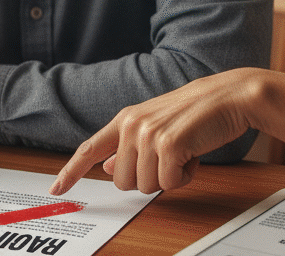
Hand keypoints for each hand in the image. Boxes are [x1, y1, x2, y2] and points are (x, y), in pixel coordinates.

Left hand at [50, 69, 258, 195]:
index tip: (56, 188)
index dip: (71, 171)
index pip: (90, 149)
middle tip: (169, 158)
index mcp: (126, 119)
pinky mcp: (169, 145)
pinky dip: (185, 177)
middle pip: (122, 182)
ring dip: (169, 177)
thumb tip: (105, 168)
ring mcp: (149, 135)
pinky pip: (169, 184)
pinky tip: (194, 154)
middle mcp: (132, 125)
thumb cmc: (196, 112)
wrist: (228, 96)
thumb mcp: (156, 125)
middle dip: (148, 178)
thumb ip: (128, 145)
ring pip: (146, 186)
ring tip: (184, 151)